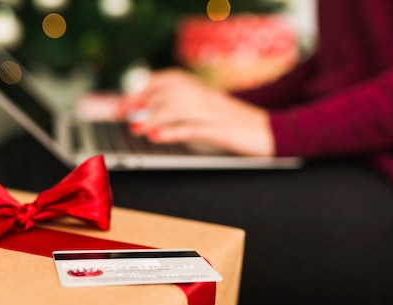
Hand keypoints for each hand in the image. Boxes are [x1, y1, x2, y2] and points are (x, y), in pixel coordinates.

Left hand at [123, 69, 275, 156]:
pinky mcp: (221, 131)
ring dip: (152, 117)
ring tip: (135, 128)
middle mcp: (207, 97)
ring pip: (177, 108)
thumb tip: (148, 117)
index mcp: (202, 90)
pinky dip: (172, 132)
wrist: (270, 133)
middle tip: (122, 114)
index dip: (143, 89)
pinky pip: (193, 128)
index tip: (124, 101)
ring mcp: (214, 113)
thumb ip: (181, 112)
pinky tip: (156, 136)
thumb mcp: (206, 114)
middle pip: (168, 92)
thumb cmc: (235, 125)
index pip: (168, 80)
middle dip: (141, 103)